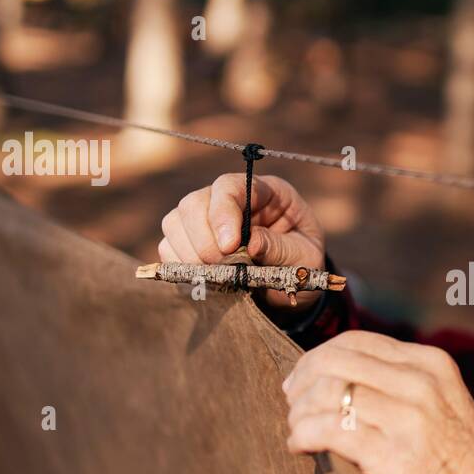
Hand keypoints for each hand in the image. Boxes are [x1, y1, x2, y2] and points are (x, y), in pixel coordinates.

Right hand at [158, 172, 325, 309]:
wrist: (291, 286)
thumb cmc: (302, 265)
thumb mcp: (304, 257)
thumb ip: (280, 248)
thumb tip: (250, 244)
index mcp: (266, 192)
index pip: (231, 186)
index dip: (223, 213)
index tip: (229, 246)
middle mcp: (230, 199)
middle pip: (194, 203)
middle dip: (205, 240)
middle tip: (226, 268)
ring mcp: (205, 218)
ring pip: (175, 223)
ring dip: (191, 255)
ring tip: (219, 277)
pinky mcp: (189, 242)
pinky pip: (168, 248)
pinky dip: (182, 266)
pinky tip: (207, 279)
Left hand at [283, 331, 473, 473]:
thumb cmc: (454, 469)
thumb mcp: (442, 409)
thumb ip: (402, 386)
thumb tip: (337, 379)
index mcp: (432, 366)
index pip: (357, 343)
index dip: (319, 358)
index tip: (302, 380)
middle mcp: (421, 384)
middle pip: (336, 361)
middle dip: (303, 381)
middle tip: (292, 404)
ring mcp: (408, 418)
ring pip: (328, 393)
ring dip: (300, 412)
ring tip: (297, 430)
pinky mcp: (391, 455)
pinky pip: (328, 429)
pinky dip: (303, 436)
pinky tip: (300, 446)